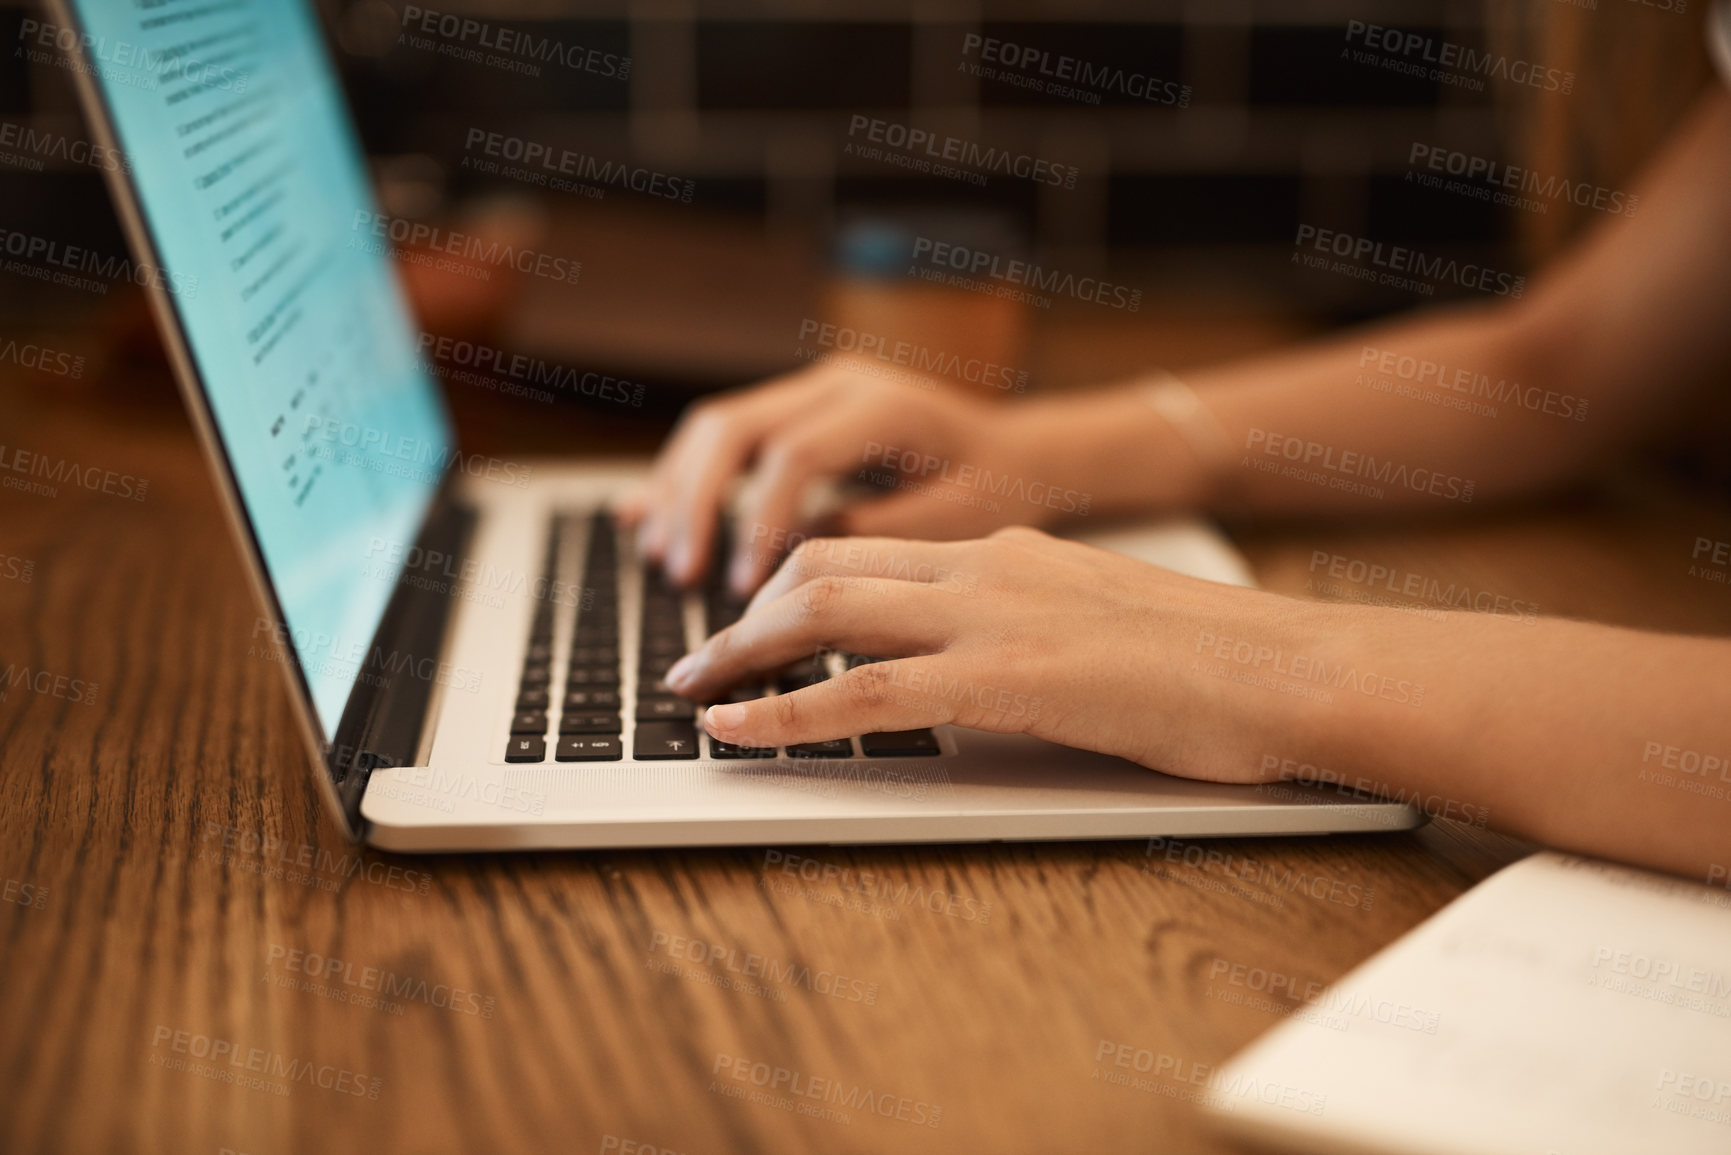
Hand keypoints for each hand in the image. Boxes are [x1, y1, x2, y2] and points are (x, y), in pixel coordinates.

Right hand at [615, 360, 1064, 593]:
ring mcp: (811, 389)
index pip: (796, 454)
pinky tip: (643, 516)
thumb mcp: (958, 519)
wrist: (1016, 450)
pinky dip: (684, 478)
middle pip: (736, 426)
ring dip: (681, 492)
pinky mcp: (795, 407)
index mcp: (884, 405)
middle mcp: (838, 382)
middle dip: (699, 502)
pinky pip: (724, 436)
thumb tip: (797, 560)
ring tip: (661, 558)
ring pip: (717, 426)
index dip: (762, 521)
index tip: (744, 587)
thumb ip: (878, 532)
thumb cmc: (996, 489)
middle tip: (683, 572)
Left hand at [662, 527, 1310, 781]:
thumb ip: (1028, 630)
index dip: (789, 580)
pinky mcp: (1004, 677)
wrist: (1289, 668)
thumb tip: (979, 669)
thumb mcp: (1099, 626)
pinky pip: (865, 690)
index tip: (747, 618)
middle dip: (746, 609)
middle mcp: (985, 565)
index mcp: (1008, 550)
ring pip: (825, 608)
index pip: (868, 548)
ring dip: (742, 651)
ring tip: (692, 691)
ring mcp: (991, 614)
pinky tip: (737, 733)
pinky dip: (785, 713)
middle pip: (824, 562)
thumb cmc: (1214, 665)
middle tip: (699, 656)